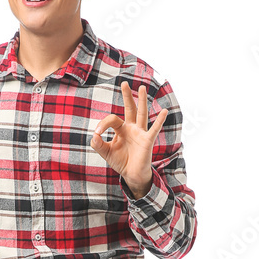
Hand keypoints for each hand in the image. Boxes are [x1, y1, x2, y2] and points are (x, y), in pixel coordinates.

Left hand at [90, 82, 167, 196]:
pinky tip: (164, 111)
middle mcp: (132, 128)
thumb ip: (98, 144)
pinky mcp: (147, 141)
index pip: (112, 120)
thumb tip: (94, 135)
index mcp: (121, 129)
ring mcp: (140, 133)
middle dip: (127, 96)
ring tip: (142, 88)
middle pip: (130, 109)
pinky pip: (154, 129)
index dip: (103, 124)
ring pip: (141, 114)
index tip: (98, 134)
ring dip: (141, 101)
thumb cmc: (121, 162)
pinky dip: (159, 121)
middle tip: (124, 83)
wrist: (131, 175)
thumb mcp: (106, 152)